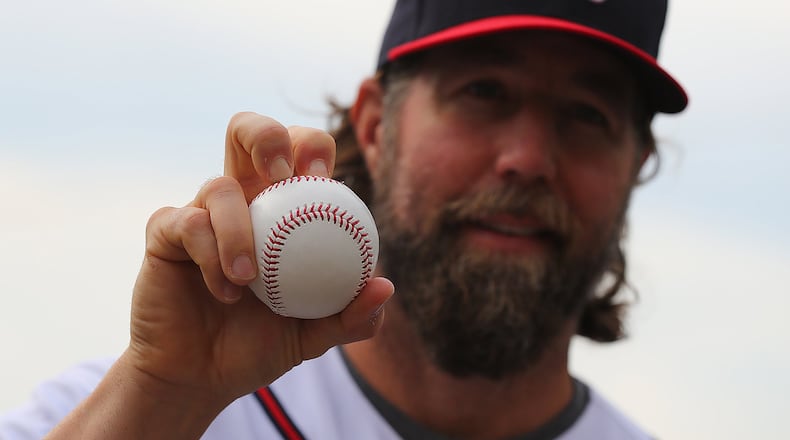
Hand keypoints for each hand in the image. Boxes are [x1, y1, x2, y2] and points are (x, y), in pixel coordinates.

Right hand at [125, 112, 392, 409]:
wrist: (201, 377)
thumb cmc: (259, 345)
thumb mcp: (314, 335)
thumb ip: (351, 315)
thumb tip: (385, 286)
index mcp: (280, 209)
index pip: (298, 153)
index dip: (312, 147)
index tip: (324, 177)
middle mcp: (239, 200)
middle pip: (246, 132)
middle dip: (265, 135)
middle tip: (283, 176)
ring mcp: (199, 213)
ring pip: (216, 186)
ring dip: (238, 229)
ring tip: (251, 278)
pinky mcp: (165, 233)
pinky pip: (187, 224)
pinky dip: (210, 255)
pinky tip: (225, 291)